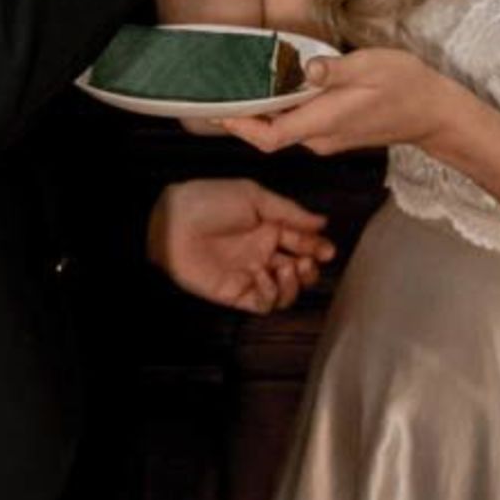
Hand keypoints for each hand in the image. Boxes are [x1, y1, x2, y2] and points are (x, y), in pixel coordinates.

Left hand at [147, 178, 334, 313]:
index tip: (327, 250)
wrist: (172, 222)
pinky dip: (272, 294)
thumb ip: (289, 212)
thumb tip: (323, 222)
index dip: (318, 248)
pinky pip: (264, 303)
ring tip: (289, 268)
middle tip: (308, 262)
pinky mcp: (236, 293)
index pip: (302, 243)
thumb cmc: (210, 201)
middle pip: (299, 270)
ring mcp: (250, 275)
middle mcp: (263, 253)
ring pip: (285, 291)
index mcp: (269, 228)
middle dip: (310, 269)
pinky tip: (266, 276)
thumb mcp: (253, 196)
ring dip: (295, 284)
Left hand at [222, 48, 459, 156]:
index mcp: (323, 122)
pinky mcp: (336, 132)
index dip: (240, 127)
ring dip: (263, 111)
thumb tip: (304, 69)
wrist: (435, 114)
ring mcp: (328, 138)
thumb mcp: (371, 68)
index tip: (218, 111)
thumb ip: (334, 70)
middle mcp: (320, 137)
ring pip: (285, 128)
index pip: (269, 137)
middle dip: (244, 116)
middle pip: (270, 134)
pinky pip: (299, 124)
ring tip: (243, 83)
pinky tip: (279, 86)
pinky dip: (283, 110)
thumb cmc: (406, 87)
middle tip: (222, 89)